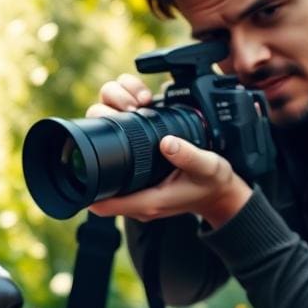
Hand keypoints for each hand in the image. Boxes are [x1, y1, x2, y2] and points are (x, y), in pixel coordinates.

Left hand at [85, 74, 250, 227]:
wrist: (220, 190)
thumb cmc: (212, 183)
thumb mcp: (208, 168)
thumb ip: (189, 156)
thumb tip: (167, 142)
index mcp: (146, 201)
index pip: (103, 202)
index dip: (87, 184)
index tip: (87, 156)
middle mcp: (135, 195)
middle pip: (96, 178)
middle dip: (99, 140)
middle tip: (121, 113)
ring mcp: (134, 185)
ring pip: (104, 162)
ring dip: (109, 126)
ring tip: (132, 106)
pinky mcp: (138, 173)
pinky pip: (117, 157)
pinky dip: (119, 132)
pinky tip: (134, 111)